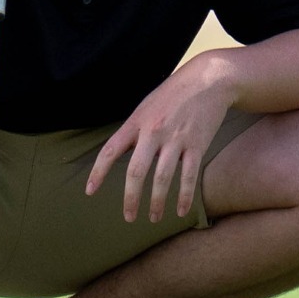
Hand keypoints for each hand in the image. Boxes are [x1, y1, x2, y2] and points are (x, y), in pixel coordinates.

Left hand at [87, 58, 239, 222]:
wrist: (208, 80)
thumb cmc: (173, 95)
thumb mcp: (146, 107)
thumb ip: (134, 130)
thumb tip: (121, 154)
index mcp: (136, 123)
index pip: (110, 150)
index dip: (98, 173)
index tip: (90, 191)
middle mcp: (153, 132)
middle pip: (136, 171)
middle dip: (131, 198)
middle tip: (129, 217)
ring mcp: (176, 139)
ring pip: (163, 178)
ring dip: (157, 202)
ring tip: (153, 217)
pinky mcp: (197, 144)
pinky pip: (189, 176)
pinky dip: (184, 196)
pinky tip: (180, 211)